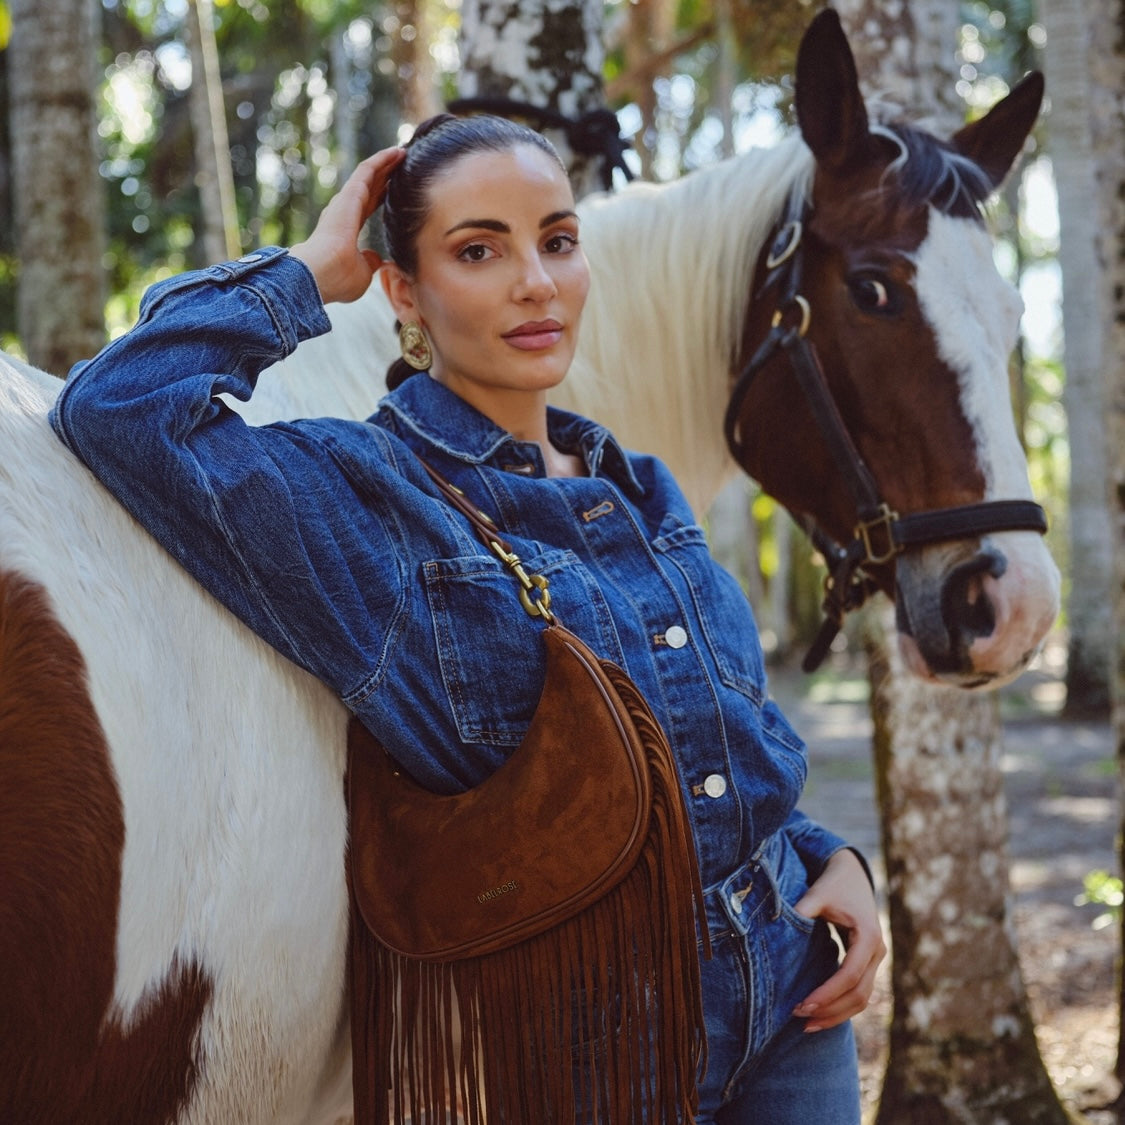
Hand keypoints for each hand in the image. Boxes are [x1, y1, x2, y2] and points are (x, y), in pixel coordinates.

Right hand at [289, 146, 405, 304]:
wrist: (322, 273)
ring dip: (385, 162)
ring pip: (369, 174)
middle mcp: (345, 211)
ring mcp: (346, 201)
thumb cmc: (338, 279)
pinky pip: (368, 170)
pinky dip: (382, 160)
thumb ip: (370, 263)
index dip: (382, 195)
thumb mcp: (362, 273)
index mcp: (347, 229)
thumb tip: (378, 260)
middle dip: (385, 174)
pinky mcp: (350, 194)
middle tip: (402, 161)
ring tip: (402, 151)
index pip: (368, 205)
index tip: (397, 187)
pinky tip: (396, 151)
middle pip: (370, 186)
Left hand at [791, 849, 885, 1031]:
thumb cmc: (833, 884)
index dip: (828, 993)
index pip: (850, 975)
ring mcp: (876, 959)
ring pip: (862, 998)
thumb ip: (802, 910)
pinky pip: (859, 992)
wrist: (852, 875)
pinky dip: (841, 1006)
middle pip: (859, 994)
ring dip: (836, 1014)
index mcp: (868, 936)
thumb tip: (777, 926)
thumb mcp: (818, 893)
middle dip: (830, 1010)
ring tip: (807, 1025)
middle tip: (799, 1018)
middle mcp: (878, 951)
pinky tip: (819, 1014)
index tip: (804, 1004)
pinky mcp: (869, 964)